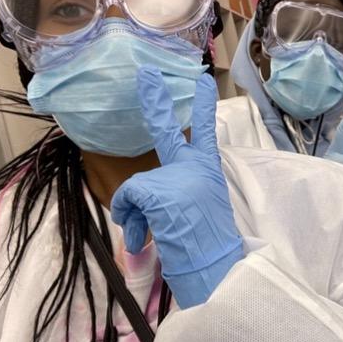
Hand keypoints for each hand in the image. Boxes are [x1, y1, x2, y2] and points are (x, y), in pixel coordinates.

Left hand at [111, 66, 243, 308]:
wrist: (214, 266)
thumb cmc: (208, 247)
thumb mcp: (197, 212)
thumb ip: (175, 198)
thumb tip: (137, 214)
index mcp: (208, 173)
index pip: (206, 134)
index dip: (203, 107)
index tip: (204, 82)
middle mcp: (196, 168)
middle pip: (169, 130)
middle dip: (156, 100)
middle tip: (146, 75)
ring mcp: (179, 176)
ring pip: (138, 186)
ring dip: (135, 214)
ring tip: (147, 238)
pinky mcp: (160, 189)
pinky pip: (129, 199)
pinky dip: (128, 219)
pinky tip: (141, 238)